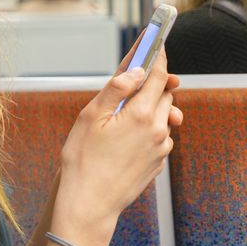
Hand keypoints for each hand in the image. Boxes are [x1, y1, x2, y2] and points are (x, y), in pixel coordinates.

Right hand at [53, 45, 182, 245]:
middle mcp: (159, 129)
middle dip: (152, 84)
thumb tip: (135, 70)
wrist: (89, 203)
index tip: (156, 42)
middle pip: (164, 94)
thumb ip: (116, 90)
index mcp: (142, 114)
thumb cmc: (82, 160)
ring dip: (150, 108)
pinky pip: (159, 136)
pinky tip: (123, 140)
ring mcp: (161, 148)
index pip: (157, 75)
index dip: (157, 55)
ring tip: (121, 118)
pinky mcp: (158, 162)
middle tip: (130, 83)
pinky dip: (148, 129)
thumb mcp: (91, 117)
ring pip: (163, 116)